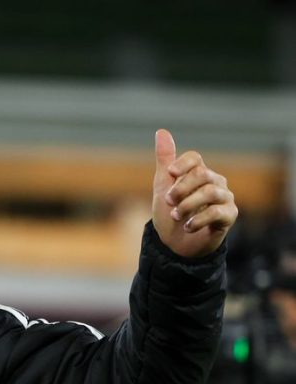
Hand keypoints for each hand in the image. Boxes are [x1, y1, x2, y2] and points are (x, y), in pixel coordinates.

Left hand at [151, 129, 236, 257]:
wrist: (176, 244)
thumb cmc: (170, 213)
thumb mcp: (163, 186)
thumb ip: (165, 160)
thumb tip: (161, 131)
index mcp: (199, 173)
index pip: (195, 158)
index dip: (181, 164)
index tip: (170, 174)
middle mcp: (215, 182)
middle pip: (201, 174)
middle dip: (180, 189)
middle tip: (168, 202)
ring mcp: (225, 198)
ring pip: (209, 192)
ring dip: (187, 205)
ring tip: (176, 216)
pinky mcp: (229, 215)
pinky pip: (217, 212)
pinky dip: (198, 219)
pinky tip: (187, 226)